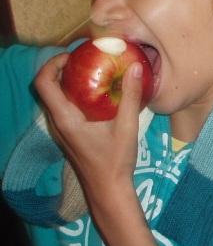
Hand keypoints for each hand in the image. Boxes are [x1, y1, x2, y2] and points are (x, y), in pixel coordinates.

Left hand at [36, 52, 168, 245]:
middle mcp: (58, 122)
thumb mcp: (127, 127)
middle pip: (48, 87)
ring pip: (57, 98)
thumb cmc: (115, 161)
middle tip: (86, 59)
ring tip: (93, 72)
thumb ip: (131, 97)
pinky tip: (99, 96)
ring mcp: (62, 130)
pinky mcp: (71, 135)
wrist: (109, 190)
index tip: (74, 55)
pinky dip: (76, 96)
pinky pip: (66, 108)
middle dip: (63, 69)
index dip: (53, 63)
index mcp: (65, 118)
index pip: (44, 82)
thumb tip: (136, 68)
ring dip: (69, 82)